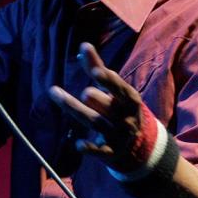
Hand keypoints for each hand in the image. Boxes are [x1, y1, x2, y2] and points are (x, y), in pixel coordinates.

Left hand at [48, 42, 148, 172]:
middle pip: (109, 107)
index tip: (96, 71)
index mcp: (130, 100)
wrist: (140, 146)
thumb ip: (99, 69)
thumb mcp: (116, 91)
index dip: (109, 80)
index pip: (120, 88)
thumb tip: (84, 46)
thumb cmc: (122, 109)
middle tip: (86, 93)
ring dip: (78, 111)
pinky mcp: (110, 152)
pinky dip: (90, 148)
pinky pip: (100, 151)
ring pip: (97, 123)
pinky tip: (78, 144)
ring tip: (58, 95)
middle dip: (99, 100)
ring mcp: (119, 136)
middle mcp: (126, 117)